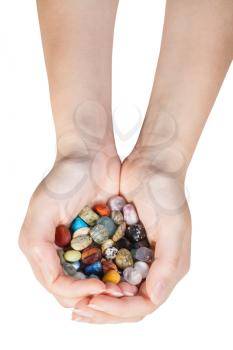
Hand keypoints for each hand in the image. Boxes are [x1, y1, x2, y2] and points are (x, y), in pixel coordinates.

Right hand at [19, 143, 136, 307]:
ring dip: (107, 288)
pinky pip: (106, 262)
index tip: (100, 286)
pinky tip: (129, 273)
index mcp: (40, 247)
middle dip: (94, 295)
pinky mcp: (98, 237)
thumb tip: (52, 279)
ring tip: (126, 289)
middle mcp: (58, 250)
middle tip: (117, 294)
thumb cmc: (65, 177)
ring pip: (91, 280)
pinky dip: (116, 271)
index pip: (57, 285)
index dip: (77, 291)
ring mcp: (79, 245)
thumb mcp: (44, 208)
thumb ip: (38, 244)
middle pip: (73, 288)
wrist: (90, 155)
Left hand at [72, 148, 190, 322]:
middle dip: (105, 309)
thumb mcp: (173, 226)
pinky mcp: (123, 244)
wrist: (151, 166)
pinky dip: (95, 277)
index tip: (96, 301)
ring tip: (76, 299)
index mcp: (170, 267)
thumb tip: (154, 298)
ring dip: (97, 297)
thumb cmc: (165, 193)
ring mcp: (138, 256)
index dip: (119, 309)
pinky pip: (108, 268)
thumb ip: (169, 263)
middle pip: (128, 302)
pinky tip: (77, 277)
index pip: (144, 303)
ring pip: (116, 289)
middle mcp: (154, 267)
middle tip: (80, 308)